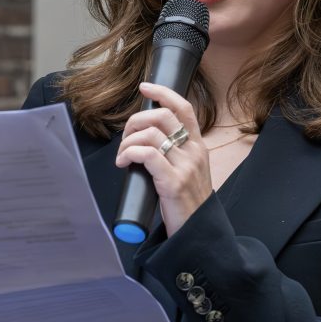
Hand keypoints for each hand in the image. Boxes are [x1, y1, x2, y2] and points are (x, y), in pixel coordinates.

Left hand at [114, 82, 213, 234]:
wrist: (199, 234)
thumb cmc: (187, 203)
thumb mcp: (189, 171)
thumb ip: (175, 153)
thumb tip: (146, 137)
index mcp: (198, 146)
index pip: (184, 108)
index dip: (163, 92)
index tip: (145, 87)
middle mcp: (194, 152)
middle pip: (162, 116)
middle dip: (135, 121)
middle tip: (125, 138)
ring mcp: (185, 166)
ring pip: (151, 134)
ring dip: (128, 140)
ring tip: (122, 156)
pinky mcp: (173, 182)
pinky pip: (146, 154)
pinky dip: (129, 153)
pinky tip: (123, 163)